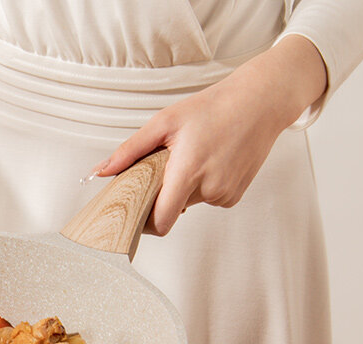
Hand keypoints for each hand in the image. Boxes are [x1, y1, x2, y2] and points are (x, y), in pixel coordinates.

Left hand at [89, 35, 327, 235]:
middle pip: (172, 211)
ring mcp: (225, 194)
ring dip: (184, 189)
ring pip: (190, 204)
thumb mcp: (165, 122)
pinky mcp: (235, 196)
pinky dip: (203, 187)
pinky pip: (208, 200)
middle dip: (163, 196)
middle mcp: (209, 188)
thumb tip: (101, 172)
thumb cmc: (213, 107)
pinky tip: (211, 162)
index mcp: (189, 172)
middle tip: (165, 169)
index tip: (136, 213)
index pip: (161, 221)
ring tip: (194, 158)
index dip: (145, 224)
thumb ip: (130, 150)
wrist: (261, 102)